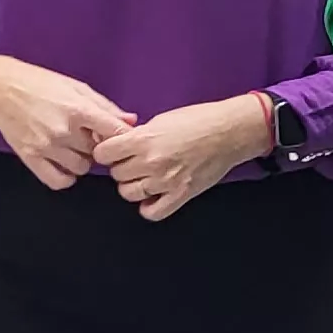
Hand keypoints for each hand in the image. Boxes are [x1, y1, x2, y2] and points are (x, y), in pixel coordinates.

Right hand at [0, 54, 132, 188]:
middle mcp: (64, 130)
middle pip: (99, 153)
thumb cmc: (40, 83)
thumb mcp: (76, 87)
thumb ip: (105, 106)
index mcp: (78, 109)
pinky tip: (64, 163)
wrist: (0, 89)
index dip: (122, 137)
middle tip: (88, 136)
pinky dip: (66, 176)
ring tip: (73, 146)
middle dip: (97, 146)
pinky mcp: (31, 158)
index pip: (115, 132)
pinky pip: (59, 181)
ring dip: (82, 160)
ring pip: (82, 168)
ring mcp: (47, 146)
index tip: (119, 137)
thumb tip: (131, 121)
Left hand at [95, 96, 270, 220]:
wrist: (229, 132)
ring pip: (129, 194)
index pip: (103, 153)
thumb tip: (119, 145)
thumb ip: (138, 136)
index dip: (106, 152)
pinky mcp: (181, 195)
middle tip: (133, 161)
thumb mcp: (161, 120)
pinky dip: (149, 207)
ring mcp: (166, 181)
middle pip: (116, 174)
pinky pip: (152, 212)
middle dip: (122, 168)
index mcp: (144, 139)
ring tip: (144, 177)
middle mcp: (151, 162)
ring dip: (133, 186)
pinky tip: (153, 196)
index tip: (112, 151)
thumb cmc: (198, 120)